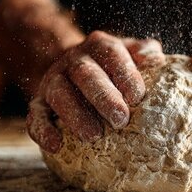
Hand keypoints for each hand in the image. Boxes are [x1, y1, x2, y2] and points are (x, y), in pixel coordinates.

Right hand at [27, 31, 164, 152]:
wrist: (72, 67)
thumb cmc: (113, 67)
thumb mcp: (129, 53)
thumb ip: (144, 51)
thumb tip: (156, 59)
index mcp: (100, 46)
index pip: (112, 54)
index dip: (125, 74)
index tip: (137, 96)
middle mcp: (74, 60)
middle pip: (86, 75)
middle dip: (103, 97)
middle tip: (121, 119)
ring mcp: (53, 80)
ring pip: (59, 94)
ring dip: (75, 115)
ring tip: (93, 136)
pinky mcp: (39, 102)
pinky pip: (35, 115)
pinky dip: (42, 130)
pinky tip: (55, 145)